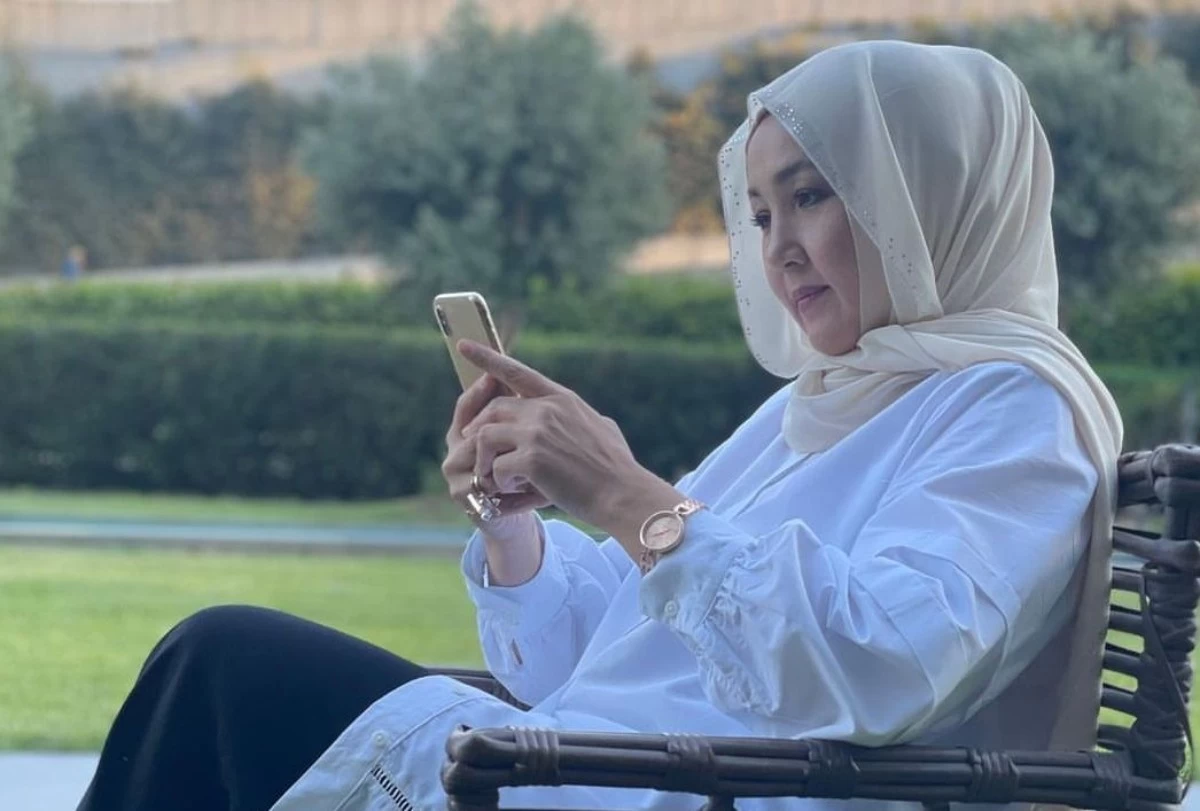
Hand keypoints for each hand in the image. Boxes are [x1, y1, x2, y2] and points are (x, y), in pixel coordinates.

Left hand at [458, 340, 677, 536]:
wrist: (623, 493)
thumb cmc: (616, 468)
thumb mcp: (603, 428)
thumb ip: (582, 417)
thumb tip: (585, 416)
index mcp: (561, 399)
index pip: (517, 372)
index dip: (488, 358)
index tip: (464, 345)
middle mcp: (546, 409)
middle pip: (494, 408)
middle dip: (478, 429)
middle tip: (475, 448)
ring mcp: (538, 432)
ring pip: (487, 437)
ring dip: (486, 460)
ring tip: (496, 478)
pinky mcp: (532, 459)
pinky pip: (497, 467)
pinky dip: (501, 483)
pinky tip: (515, 492)